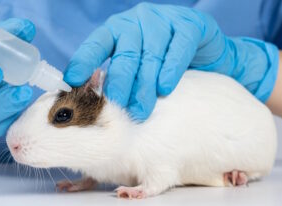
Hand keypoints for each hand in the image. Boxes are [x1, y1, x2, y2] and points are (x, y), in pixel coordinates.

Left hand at [64, 3, 277, 119]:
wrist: (208, 55)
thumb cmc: (162, 65)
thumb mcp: (136, 69)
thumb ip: (116, 78)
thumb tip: (93, 102)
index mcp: (117, 30)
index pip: (96, 44)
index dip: (84, 61)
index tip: (73, 81)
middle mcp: (137, 21)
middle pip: (125, 54)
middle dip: (119, 84)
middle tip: (116, 108)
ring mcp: (164, 20)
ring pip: (150, 54)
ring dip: (144, 85)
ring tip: (140, 110)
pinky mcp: (190, 24)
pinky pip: (178, 48)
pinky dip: (171, 69)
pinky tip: (164, 87)